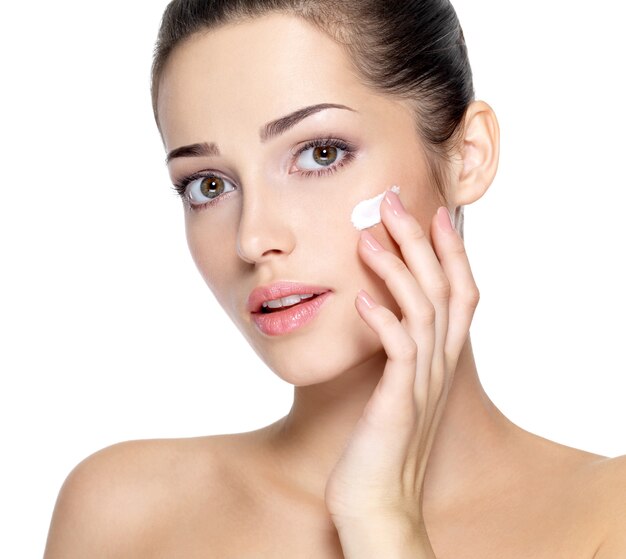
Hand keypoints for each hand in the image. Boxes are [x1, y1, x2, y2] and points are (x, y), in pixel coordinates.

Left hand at [324, 190, 479, 534]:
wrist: (378, 499)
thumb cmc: (381, 440)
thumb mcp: (396, 386)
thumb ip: (397, 349)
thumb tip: (376, 309)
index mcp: (441, 358)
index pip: (459, 292)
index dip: (450, 251)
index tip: (433, 212)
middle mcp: (441, 364)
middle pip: (444, 288)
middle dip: (421, 241)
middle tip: (393, 202)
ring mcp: (423, 383)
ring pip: (424, 310)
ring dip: (397, 270)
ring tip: (367, 237)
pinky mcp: (400, 402)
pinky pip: (400, 351)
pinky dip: (384, 320)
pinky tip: (362, 298)